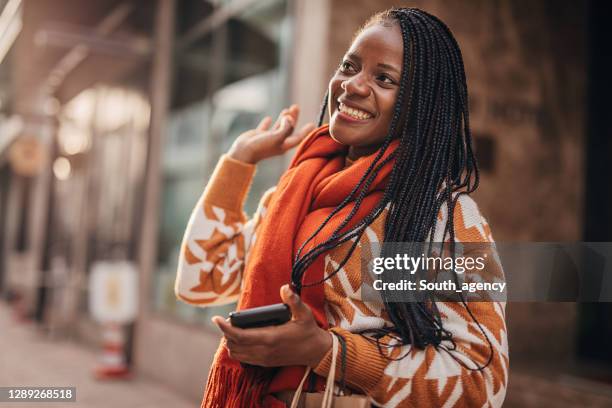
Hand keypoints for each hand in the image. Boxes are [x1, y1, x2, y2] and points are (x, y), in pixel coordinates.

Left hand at [211, 284, 331, 367]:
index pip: (240, 335)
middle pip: (234, 345)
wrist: (316, 352)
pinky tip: (241, 339)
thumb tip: (285, 287)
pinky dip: (237, 349)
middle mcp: (264, 351)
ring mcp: (263, 359)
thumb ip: (293, 301)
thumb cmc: (308, 331)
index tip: (216, 319)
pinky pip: (243, 358)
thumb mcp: (304, 313)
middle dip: (226, 333)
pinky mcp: (265, 363)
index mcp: (271, 338)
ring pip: (236, 353)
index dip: (225, 328)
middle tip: (227, 321)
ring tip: (233, 329)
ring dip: (231, 342)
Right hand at [227, 105, 315, 163]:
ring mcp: (268, 139)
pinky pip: (265, 128)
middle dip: (293, 118)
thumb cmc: (261, 147)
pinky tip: (268, 118)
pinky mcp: (258, 136)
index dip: (305, 131)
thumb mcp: (277, 137)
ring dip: (283, 118)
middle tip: (296, 107)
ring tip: (287, 109)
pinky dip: (267, 123)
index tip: (312, 124)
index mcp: (284, 145)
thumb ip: (286, 127)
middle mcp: (278, 142)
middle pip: (289, 129)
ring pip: (278, 127)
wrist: (243, 152)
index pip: (298, 137)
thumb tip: (289, 117)